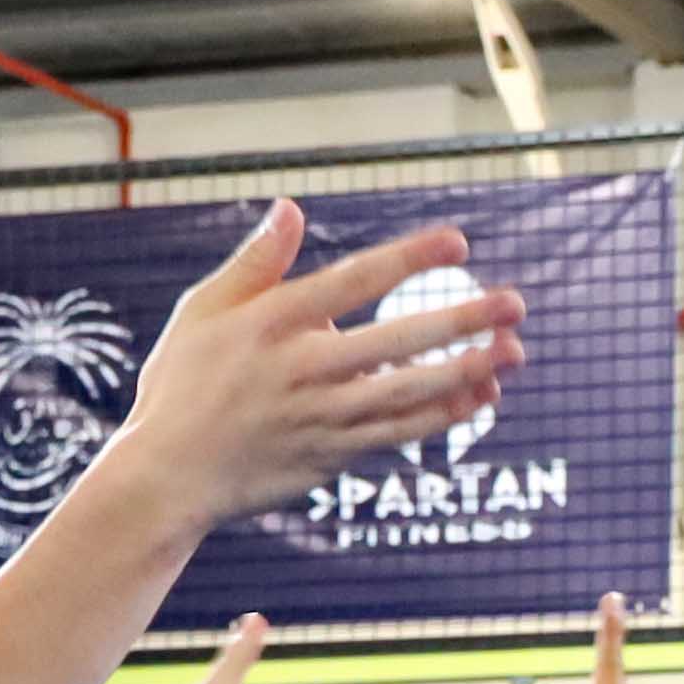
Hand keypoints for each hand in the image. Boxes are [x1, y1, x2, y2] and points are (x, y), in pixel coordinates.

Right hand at [116, 204, 523, 521]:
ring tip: (515, 351)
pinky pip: (398, 435)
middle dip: (459, 321)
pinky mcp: (332, 457)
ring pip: (407, 394)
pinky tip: (480, 395)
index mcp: (272, 322)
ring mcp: (322, 418)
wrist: (168, 475)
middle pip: (395, 341)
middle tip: (514, 303)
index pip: (353, 282)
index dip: (408, 260)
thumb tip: (291, 208)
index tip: (457, 241)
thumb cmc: (183, 383)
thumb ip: (255, 262)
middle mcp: (303, 369)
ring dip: (465, 372)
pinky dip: (440, 416)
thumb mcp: (203, 310)